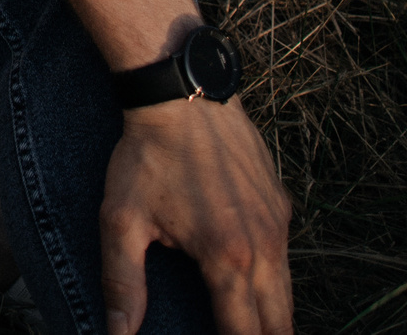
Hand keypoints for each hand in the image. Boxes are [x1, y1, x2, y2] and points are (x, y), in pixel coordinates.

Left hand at [102, 99, 291, 333]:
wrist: (182, 96)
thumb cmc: (146, 156)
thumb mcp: (122, 220)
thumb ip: (123, 282)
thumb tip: (118, 334)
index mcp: (227, 260)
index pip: (243, 334)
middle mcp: (265, 249)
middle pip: (279, 324)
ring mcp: (279, 227)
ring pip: (288, 295)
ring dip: (274, 320)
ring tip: (253, 330)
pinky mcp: (282, 206)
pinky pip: (287, 260)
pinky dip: (276, 285)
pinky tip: (256, 289)